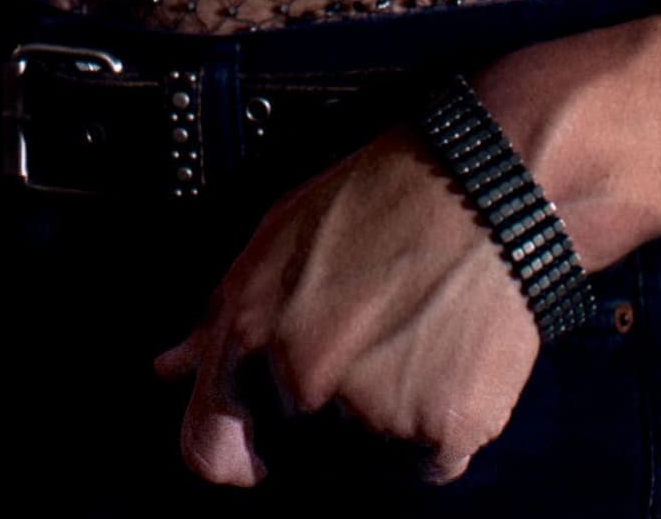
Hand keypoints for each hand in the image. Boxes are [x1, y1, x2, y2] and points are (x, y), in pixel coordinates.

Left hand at [151, 133, 543, 487]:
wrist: (489, 193)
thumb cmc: (382, 204)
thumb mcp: (274, 240)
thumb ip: (217, 320)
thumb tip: (171, 369)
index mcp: (252, 338)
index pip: (210, 454)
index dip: (238, 447)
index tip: (264, 436)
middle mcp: (304, 384)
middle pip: (298, 462)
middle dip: (323, 424)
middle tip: (367, 357)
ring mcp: (373, 416)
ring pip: (367, 467)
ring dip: (384, 430)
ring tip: (410, 350)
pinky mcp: (441, 434)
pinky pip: (431, 465)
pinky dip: (439, 428)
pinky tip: (446, 364)